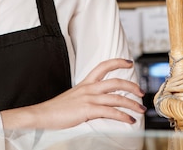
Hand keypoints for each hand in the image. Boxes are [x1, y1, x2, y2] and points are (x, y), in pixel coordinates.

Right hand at [1, 58, 144, 129]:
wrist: (41, 114)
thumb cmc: (56, 109)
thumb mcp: (74, 96)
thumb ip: (86, 95)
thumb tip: (99, 101)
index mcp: (85, 83)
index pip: (103, 66)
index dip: (118, 62)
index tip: (129, 62)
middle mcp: (88, 88)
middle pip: (115, 81)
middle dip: (132, 86)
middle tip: (141, 92)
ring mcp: (88, 99)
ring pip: (116, 97)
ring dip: (132, 103)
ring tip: (140, 109)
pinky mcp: (87, 110)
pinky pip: (110, 112)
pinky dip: (123, 116)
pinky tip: (130, 120)